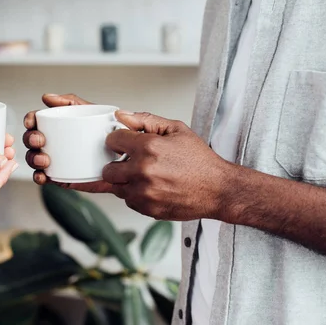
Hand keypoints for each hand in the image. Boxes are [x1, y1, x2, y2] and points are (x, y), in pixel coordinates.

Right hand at [23, 93, 111, 192]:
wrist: (129, 158)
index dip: (29, 120)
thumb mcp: (95, 111)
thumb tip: (47, 97)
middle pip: (32, 139)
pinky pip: (45, 177)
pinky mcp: (63, 176)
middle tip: (40, 140)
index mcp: (59, 124)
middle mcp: (54, 141)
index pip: (37, 120)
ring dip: (33, 158)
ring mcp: (57, 159)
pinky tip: (43, 176)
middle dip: (30, 139)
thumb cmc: (112, 131)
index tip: (31, 122)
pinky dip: (39, 177)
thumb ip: (74, 101)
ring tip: (44, 160)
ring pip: (34, 158)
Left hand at [102, 111, 231, 220]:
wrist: (218, 189)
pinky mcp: (146, 208)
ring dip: (126, 181)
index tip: (125, 145)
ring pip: (116, 187)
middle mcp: (142, 171)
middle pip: (107, 169)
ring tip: (146, 176)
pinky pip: (128, 201)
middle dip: (117, 164)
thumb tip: (122, 116)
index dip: (119, 141)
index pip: (112, 140)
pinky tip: (152, 188)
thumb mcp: (176, 130)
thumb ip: (145, 120)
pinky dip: (135, 195)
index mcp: (147, 148)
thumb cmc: (200, 161)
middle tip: (133, 163)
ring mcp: (143, 192)